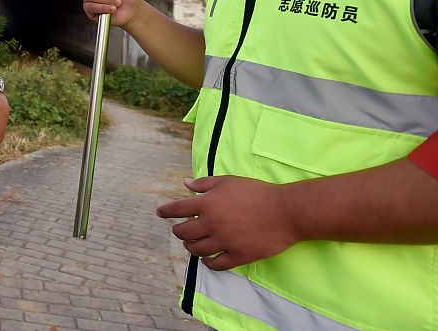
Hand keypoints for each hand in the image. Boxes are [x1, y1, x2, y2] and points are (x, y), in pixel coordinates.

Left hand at [156, 176, 300, 270]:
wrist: (286, 212)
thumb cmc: (257, 192)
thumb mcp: (228, 181)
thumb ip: (205, 183)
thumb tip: (185, 183)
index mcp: (207, 203)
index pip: (177, 209)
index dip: (165, 211)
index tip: (159, 213)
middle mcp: (212, 224)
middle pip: (183, 233)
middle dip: (178, 231)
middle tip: (179, 230)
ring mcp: (224, 242)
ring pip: (196, 250)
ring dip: (190, 247)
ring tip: (190, 244)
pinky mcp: (238, 256)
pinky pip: (216, 264)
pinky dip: (207, 262)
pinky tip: (206, 259)